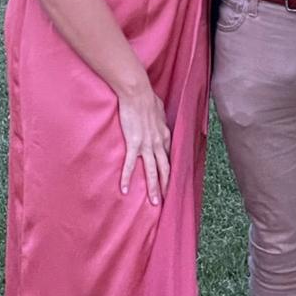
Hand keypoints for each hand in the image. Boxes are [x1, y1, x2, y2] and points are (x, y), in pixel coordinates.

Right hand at [117, 84, 170, 204]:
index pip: (169, 157)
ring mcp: (147, 145)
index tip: (170, 181)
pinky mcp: (134, 144)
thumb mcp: (158, 108)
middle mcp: (159, 143)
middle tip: (168, 200)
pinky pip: (131, 165)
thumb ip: (159, 116)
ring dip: (153, 188)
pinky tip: (124, 190)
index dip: (170, 170)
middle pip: (165, 168)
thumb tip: (157, 115)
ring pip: (153, 171)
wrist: (137, 93)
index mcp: (164, 134)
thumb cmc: (146, 97)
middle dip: (166, 186)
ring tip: (154, 202)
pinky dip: (127, 178)